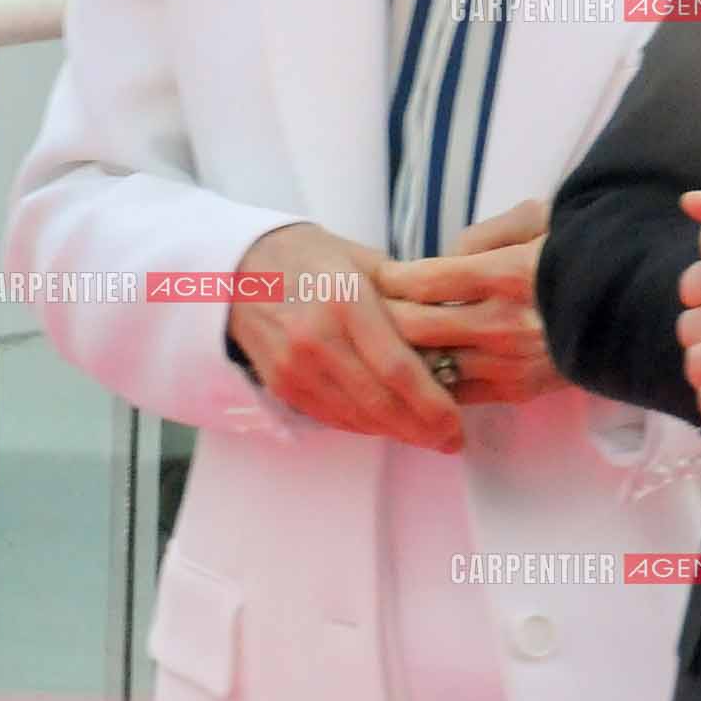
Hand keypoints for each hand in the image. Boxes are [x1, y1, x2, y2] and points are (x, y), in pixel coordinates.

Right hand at [226, 222, 463, 449]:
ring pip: (356, 417)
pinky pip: (333, 417)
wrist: (242, 267)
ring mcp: (295, 367)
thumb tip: (456, 326)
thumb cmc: (315, 259)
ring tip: (430, 437)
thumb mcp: (366, 261)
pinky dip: (366, 426)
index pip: (397, 367)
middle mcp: (317, 339)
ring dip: (396, 434)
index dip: (431, 403)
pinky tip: (390, 425)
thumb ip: (408, 294)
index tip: (457, 421)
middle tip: (452, 441)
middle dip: (422, 430)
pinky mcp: (283, 385)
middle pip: (378, 402)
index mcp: (346, 301)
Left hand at [375, 198, 569, 406]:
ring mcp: (511, 363)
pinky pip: (455, 391)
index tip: (371, 276)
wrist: (639, 306)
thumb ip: (484, 234)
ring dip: (399, 354)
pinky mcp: (517, 390)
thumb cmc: (584, 252)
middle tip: (356, 311)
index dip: (390, 279)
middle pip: (419, 326)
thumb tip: (444, 258)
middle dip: (381, 318)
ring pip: (432, 364)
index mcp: (512, 274)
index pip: (428, 280)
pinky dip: (428, 382)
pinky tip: (412, 369)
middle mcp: (507, 324)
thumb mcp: (540, 219)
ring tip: (375, 343)